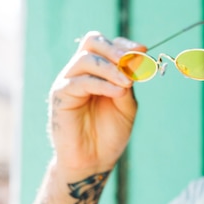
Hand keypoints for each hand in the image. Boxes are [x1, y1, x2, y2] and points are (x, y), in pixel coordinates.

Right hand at [48, 31, 144, 177]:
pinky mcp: (60, 96)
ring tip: (128, 83)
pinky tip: (118, 92)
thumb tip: (135, 60)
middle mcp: (81, 72)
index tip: (143, 49)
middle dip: (115, 49)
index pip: (107, 45)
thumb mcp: (127, 105)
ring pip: (86, 59)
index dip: (125, 44)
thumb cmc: (109, 134)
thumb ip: (129, 83)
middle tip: (132, 60)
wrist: (94, 161)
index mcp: (98, 71)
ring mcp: (68, 82)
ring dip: (111, 68)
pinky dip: (102, 84)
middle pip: (92, 42)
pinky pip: (79, 81)